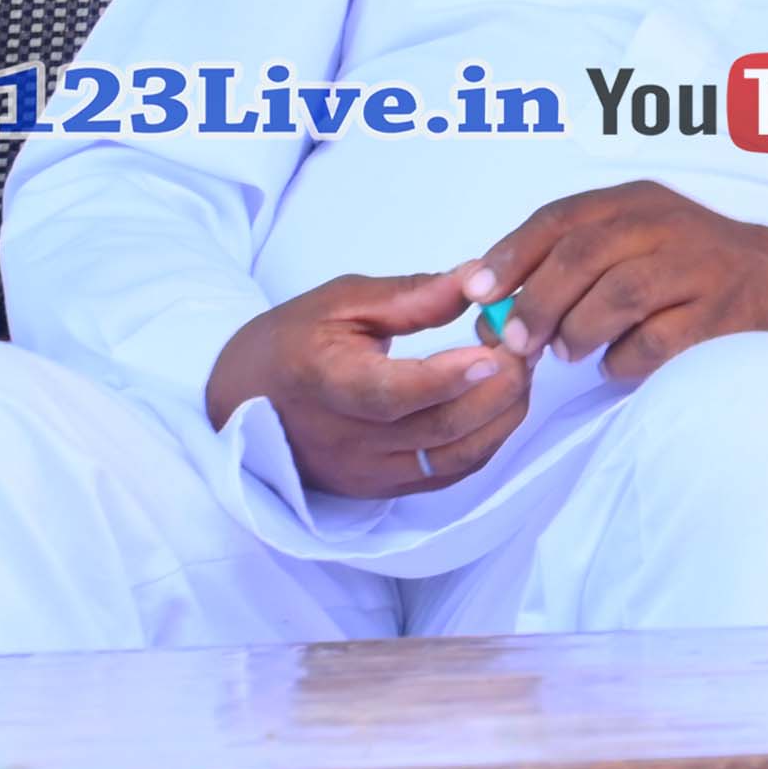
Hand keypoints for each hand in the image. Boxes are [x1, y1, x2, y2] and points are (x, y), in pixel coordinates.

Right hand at [205, 268, 529, 494]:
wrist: (241, 398)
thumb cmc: (292, 341)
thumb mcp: (340, 301)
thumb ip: (411, 296)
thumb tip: (478, 278)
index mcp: (322, 383)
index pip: (392, 394)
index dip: (450, 377)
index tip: (496, 348)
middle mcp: (344, 440)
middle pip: (439, 428)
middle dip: (499, 387)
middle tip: (526, 345)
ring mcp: (364, 473)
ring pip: (455, 457)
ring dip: (503, 415)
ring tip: (521, 370)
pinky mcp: (380, 489)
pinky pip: (449, 473)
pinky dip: (486, 440)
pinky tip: (500, 404)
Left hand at [470, 186, 767, 380]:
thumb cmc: (705, 273)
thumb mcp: (643, 242)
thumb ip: (575, 261)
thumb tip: (489, 303)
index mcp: (640, 201)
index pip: (562, 217)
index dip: (511, 254)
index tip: (476, 292)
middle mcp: (672, 223)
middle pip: (584, 253)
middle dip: (536, 302)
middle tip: (514, 343)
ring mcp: (704, 266)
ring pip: (617, 296)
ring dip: (578, 332)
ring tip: (572, 352)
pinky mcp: (727, 313)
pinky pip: (654, 344)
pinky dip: (624, 362)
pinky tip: (622, 364)